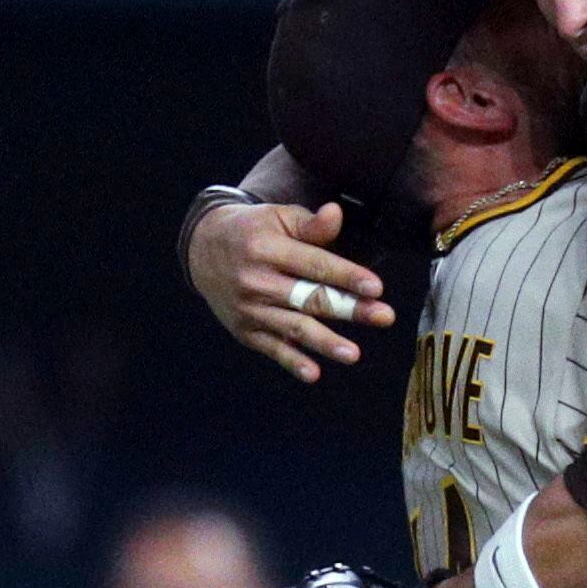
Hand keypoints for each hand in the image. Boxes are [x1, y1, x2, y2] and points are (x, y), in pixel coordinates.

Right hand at [185, 200, 392, 384]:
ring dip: (324, 342)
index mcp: (267, 248)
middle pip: (310, 298)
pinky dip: (292, 362)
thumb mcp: (277, 218)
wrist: (202, 252)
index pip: (314, 264)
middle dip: (349, 309)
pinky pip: (272, 349)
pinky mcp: (246, 331)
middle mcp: (257, 280)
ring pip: (294, 327)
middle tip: (384, 316)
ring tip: (353, 354)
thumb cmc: (253, 232)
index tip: (375, 287)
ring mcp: (250, 309)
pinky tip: (314, 373)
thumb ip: (310, 224)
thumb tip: (336, 214)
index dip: (345, 275)